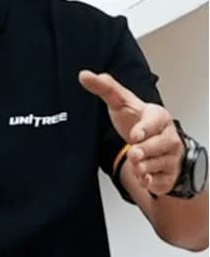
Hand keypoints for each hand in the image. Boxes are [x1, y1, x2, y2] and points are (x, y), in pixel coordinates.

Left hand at [79, 70, 181, 194]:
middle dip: (142, 151)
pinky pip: (158, 182)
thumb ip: (105, 88)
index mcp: (159, 116)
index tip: (135, 135)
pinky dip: (149, 182)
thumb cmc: (136, 120)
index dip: (145, 128)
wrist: (152, 143)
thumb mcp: (120, 103)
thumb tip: (84, 75)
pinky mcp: (168, 174)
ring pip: (155, 165)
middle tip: (133, 152)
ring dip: (141, 166)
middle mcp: (169, 136)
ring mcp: (171, 156)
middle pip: (155, 146)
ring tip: (136, 160)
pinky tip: (144, 178)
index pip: (155, 121)